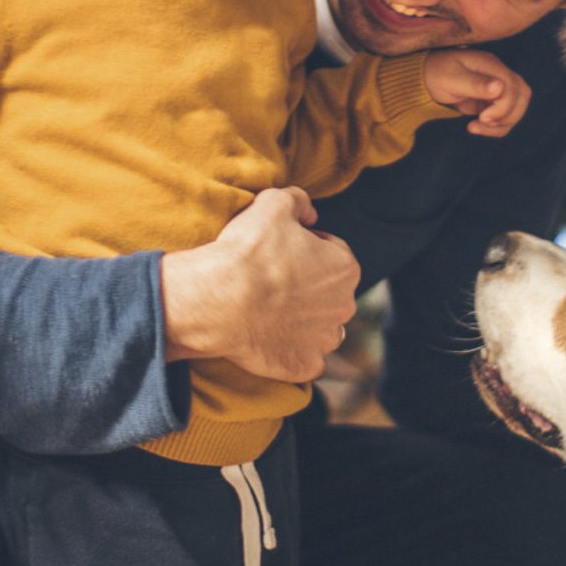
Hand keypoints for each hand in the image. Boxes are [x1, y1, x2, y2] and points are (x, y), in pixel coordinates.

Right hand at [160, 187, 359, 382]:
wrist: (220, 300)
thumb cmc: (249, 251)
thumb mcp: (273, 203)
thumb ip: (298, 200)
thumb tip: (308, 213)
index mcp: (345, 268)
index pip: (333, 253)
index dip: (308, 248)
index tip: (282, 251)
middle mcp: (343, 307)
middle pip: (329, 293)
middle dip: (308, 286)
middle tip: (273, 280)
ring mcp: (324, 340)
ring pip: (320, 328)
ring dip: (303, 321)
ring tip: (270, 311)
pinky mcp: (304, 365)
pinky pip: (304, 359)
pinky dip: (290, 351)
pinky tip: (268, 338)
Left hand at [424, 49, 531, 136]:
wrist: (426, 78)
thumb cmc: (436, 73)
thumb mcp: (451, 78)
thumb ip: (475, 84)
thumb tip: (499, 87)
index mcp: (490, 65)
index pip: (513, 86)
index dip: (504, 106)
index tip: (483, 117)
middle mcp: (498, 75)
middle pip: (522, 95)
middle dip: (507, 115)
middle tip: (482, 121)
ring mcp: (497, 88)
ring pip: (517, 108)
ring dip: (502, 124)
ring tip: (475, 127)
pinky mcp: (492, 101)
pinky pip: (504, 117)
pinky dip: (495, 127)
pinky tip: (475, 127)